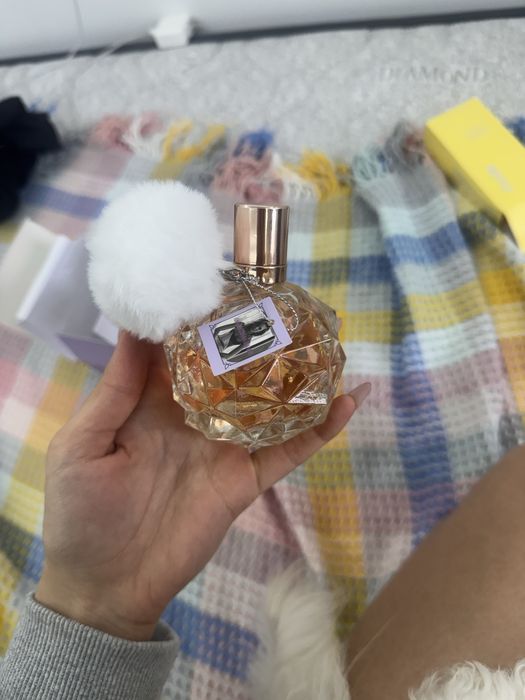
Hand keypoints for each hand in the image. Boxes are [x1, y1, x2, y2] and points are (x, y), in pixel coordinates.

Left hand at [36, 332, 369, 640]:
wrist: (108, 584)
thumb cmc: (84, 511)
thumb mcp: (85, 443)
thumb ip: (115, 388)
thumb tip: (135, 325)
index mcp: (155, 401)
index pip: (187, 349)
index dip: (206, 319)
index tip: (231, 284)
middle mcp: (197, 415)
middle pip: (237, 369)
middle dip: (262, 339)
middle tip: (294, 303)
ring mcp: (227, 446)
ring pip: (271, 403)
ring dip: (300, 377)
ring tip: (331, 343)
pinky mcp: (247, 479)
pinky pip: (289, 450)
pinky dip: (320, 428)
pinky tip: (348, 401)